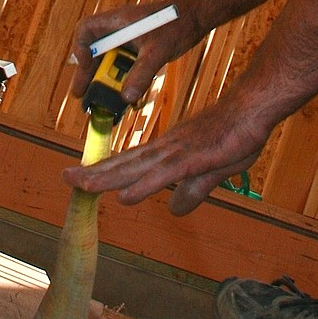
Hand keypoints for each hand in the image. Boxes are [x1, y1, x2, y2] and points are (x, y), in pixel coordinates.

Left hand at [64, 91, 273, 215]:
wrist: (252, 110)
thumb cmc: (234, 134)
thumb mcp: (212, 171)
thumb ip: (192, 190)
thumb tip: (173, 208)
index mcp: (167, 152)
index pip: (129, 164)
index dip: (105, 172)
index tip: (81, 178)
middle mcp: (166, 150)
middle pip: (125, 164)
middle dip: (95, 173)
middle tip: (65, 179)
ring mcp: (177, 153)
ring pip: (136, 169)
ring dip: (108, 178)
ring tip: (82, 186)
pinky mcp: (193, 159)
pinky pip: (163, 175)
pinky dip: (143, 185)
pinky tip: (126, 195)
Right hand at [69, 0, 190, 110]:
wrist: (196, 17)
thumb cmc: (176, 23)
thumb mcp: (158, 51)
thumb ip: (142, 73)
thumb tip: (126, 98)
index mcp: (117, 21)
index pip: (86, 30)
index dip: (81, 48)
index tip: (86, 65)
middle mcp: (118, 30)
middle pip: (94, 51)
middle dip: (88, 73)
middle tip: (81, 95)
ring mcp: (128, 40)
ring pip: (108, 61)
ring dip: (103, 80)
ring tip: (98, 102)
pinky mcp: (138, 50)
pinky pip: (123, 66)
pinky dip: (121, 80)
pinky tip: (123, 97)